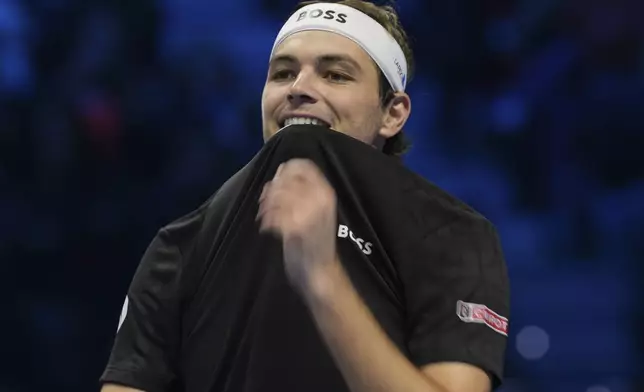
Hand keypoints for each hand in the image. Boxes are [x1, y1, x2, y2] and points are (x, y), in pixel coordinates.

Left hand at [257, 159, 338, 294]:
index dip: (286, 169)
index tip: (278, 180)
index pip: (303, 166)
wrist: (320, 271)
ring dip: (266, 205)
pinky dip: (266, 220)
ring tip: (264, 215)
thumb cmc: (315, 240)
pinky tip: (267, 227)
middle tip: (265, 202)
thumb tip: (279, 173)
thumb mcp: (317, 209)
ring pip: (278, 196)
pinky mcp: (296, 229)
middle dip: (271, 189)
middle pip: (286, 179)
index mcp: (326, 192)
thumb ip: (302, 191)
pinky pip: (273, 215)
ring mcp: (309, 214)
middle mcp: (320, 199)